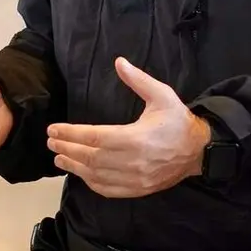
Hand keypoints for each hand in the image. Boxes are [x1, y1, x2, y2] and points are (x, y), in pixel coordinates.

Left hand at [46, 57, 211, 198]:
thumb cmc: (178, 120)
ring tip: (58, 156)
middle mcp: (133, 162)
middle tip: (50, 141)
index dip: (70, 133)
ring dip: (74, 166)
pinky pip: (109, 189)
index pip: (94, 137)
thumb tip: (118, 61)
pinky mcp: (139, 189)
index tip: (53, 128)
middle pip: (91, 157)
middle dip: (67, 148)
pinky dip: (91, 182)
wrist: (200, 151)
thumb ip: (138, 80)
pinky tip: (80, 173)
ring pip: (97, 175)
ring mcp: (136, 179)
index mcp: (136, 138)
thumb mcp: (162, 95)